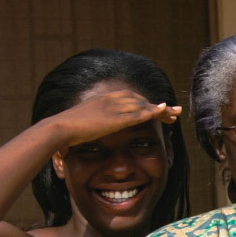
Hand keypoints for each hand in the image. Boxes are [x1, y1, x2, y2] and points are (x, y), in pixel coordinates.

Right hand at [47, 89, 180, 149]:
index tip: (154, 110)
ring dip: (161, 110)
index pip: (129, 98)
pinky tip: (164, 111)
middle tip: (171, 112)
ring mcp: (115, 107)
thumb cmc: (64, 132)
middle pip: (140, 100)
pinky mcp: (118, 117)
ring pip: (144, 106)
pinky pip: (140, 113)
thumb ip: (85, 129)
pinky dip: (154, 111)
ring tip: (175, 115)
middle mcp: (110, 100)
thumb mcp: (79, 127)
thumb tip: (79, 138)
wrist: (60, 128)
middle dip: (156, 106)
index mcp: (102, 100)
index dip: (143, 104)